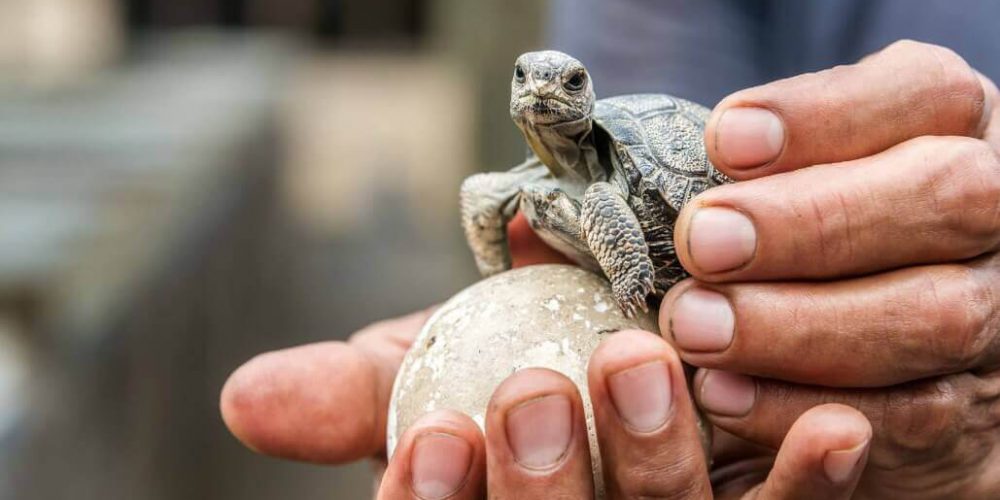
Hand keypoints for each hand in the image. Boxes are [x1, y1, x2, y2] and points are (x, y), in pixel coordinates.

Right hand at [220, 218, 872, 497]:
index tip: (434, 439)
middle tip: (533, 394)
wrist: (611, 340)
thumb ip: (359, 391)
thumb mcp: (429, 371)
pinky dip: (806, 478)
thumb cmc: (507, 363)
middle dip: (542, 493)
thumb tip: (246, 395)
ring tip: (641, 364)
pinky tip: (832, 424)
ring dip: (657, 461)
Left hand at [662, 40, 999, 497]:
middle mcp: (988, 215)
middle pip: (945, 200)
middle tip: (702, 241)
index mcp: (945, 130)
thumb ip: (688, 181)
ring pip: (935, 315)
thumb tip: (526, 219)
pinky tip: (724, 398)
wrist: (883, 334)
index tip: (723, 139)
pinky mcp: (969, 412)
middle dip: (812, 221)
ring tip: (693, 326)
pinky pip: (915, 418)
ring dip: (804, 324)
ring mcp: (993, 315)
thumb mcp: (772, 182)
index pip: (920, 95)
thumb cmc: (799, 243)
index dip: (828, 116)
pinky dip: (811, 409)